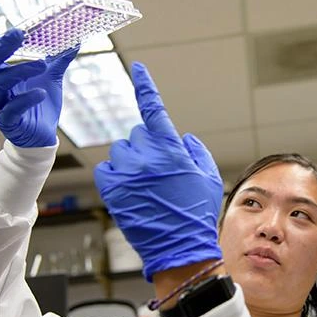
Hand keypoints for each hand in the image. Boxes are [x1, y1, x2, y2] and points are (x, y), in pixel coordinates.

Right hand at [0, 28, 77, 146]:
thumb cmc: (41, 105)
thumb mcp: (49, 78)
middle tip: (18, 34)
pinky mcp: (10, 122)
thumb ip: (57, 60)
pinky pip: (12, 109)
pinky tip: (41, 92)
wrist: (44, 136)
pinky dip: (26, 99)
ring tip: (42, 64)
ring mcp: (0, 106)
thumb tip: (74, 41)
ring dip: (19, 70)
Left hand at [94, 62, 222, 281]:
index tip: (138, 68)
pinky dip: (116, 175)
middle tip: (160, 172)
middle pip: (138, 134)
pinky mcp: (111, 189)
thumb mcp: (209, 176)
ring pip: (122, 151)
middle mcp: (146, 156)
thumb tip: (181, 136)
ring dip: (132, 161)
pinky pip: (106, 169)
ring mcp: (126, 173)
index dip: (146, 85)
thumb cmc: (198, 212)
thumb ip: (196, 150)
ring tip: (146, 185)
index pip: (154, 108)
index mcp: (170, 149)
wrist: (180, 248)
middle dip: (149, 147)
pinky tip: (130, 189)